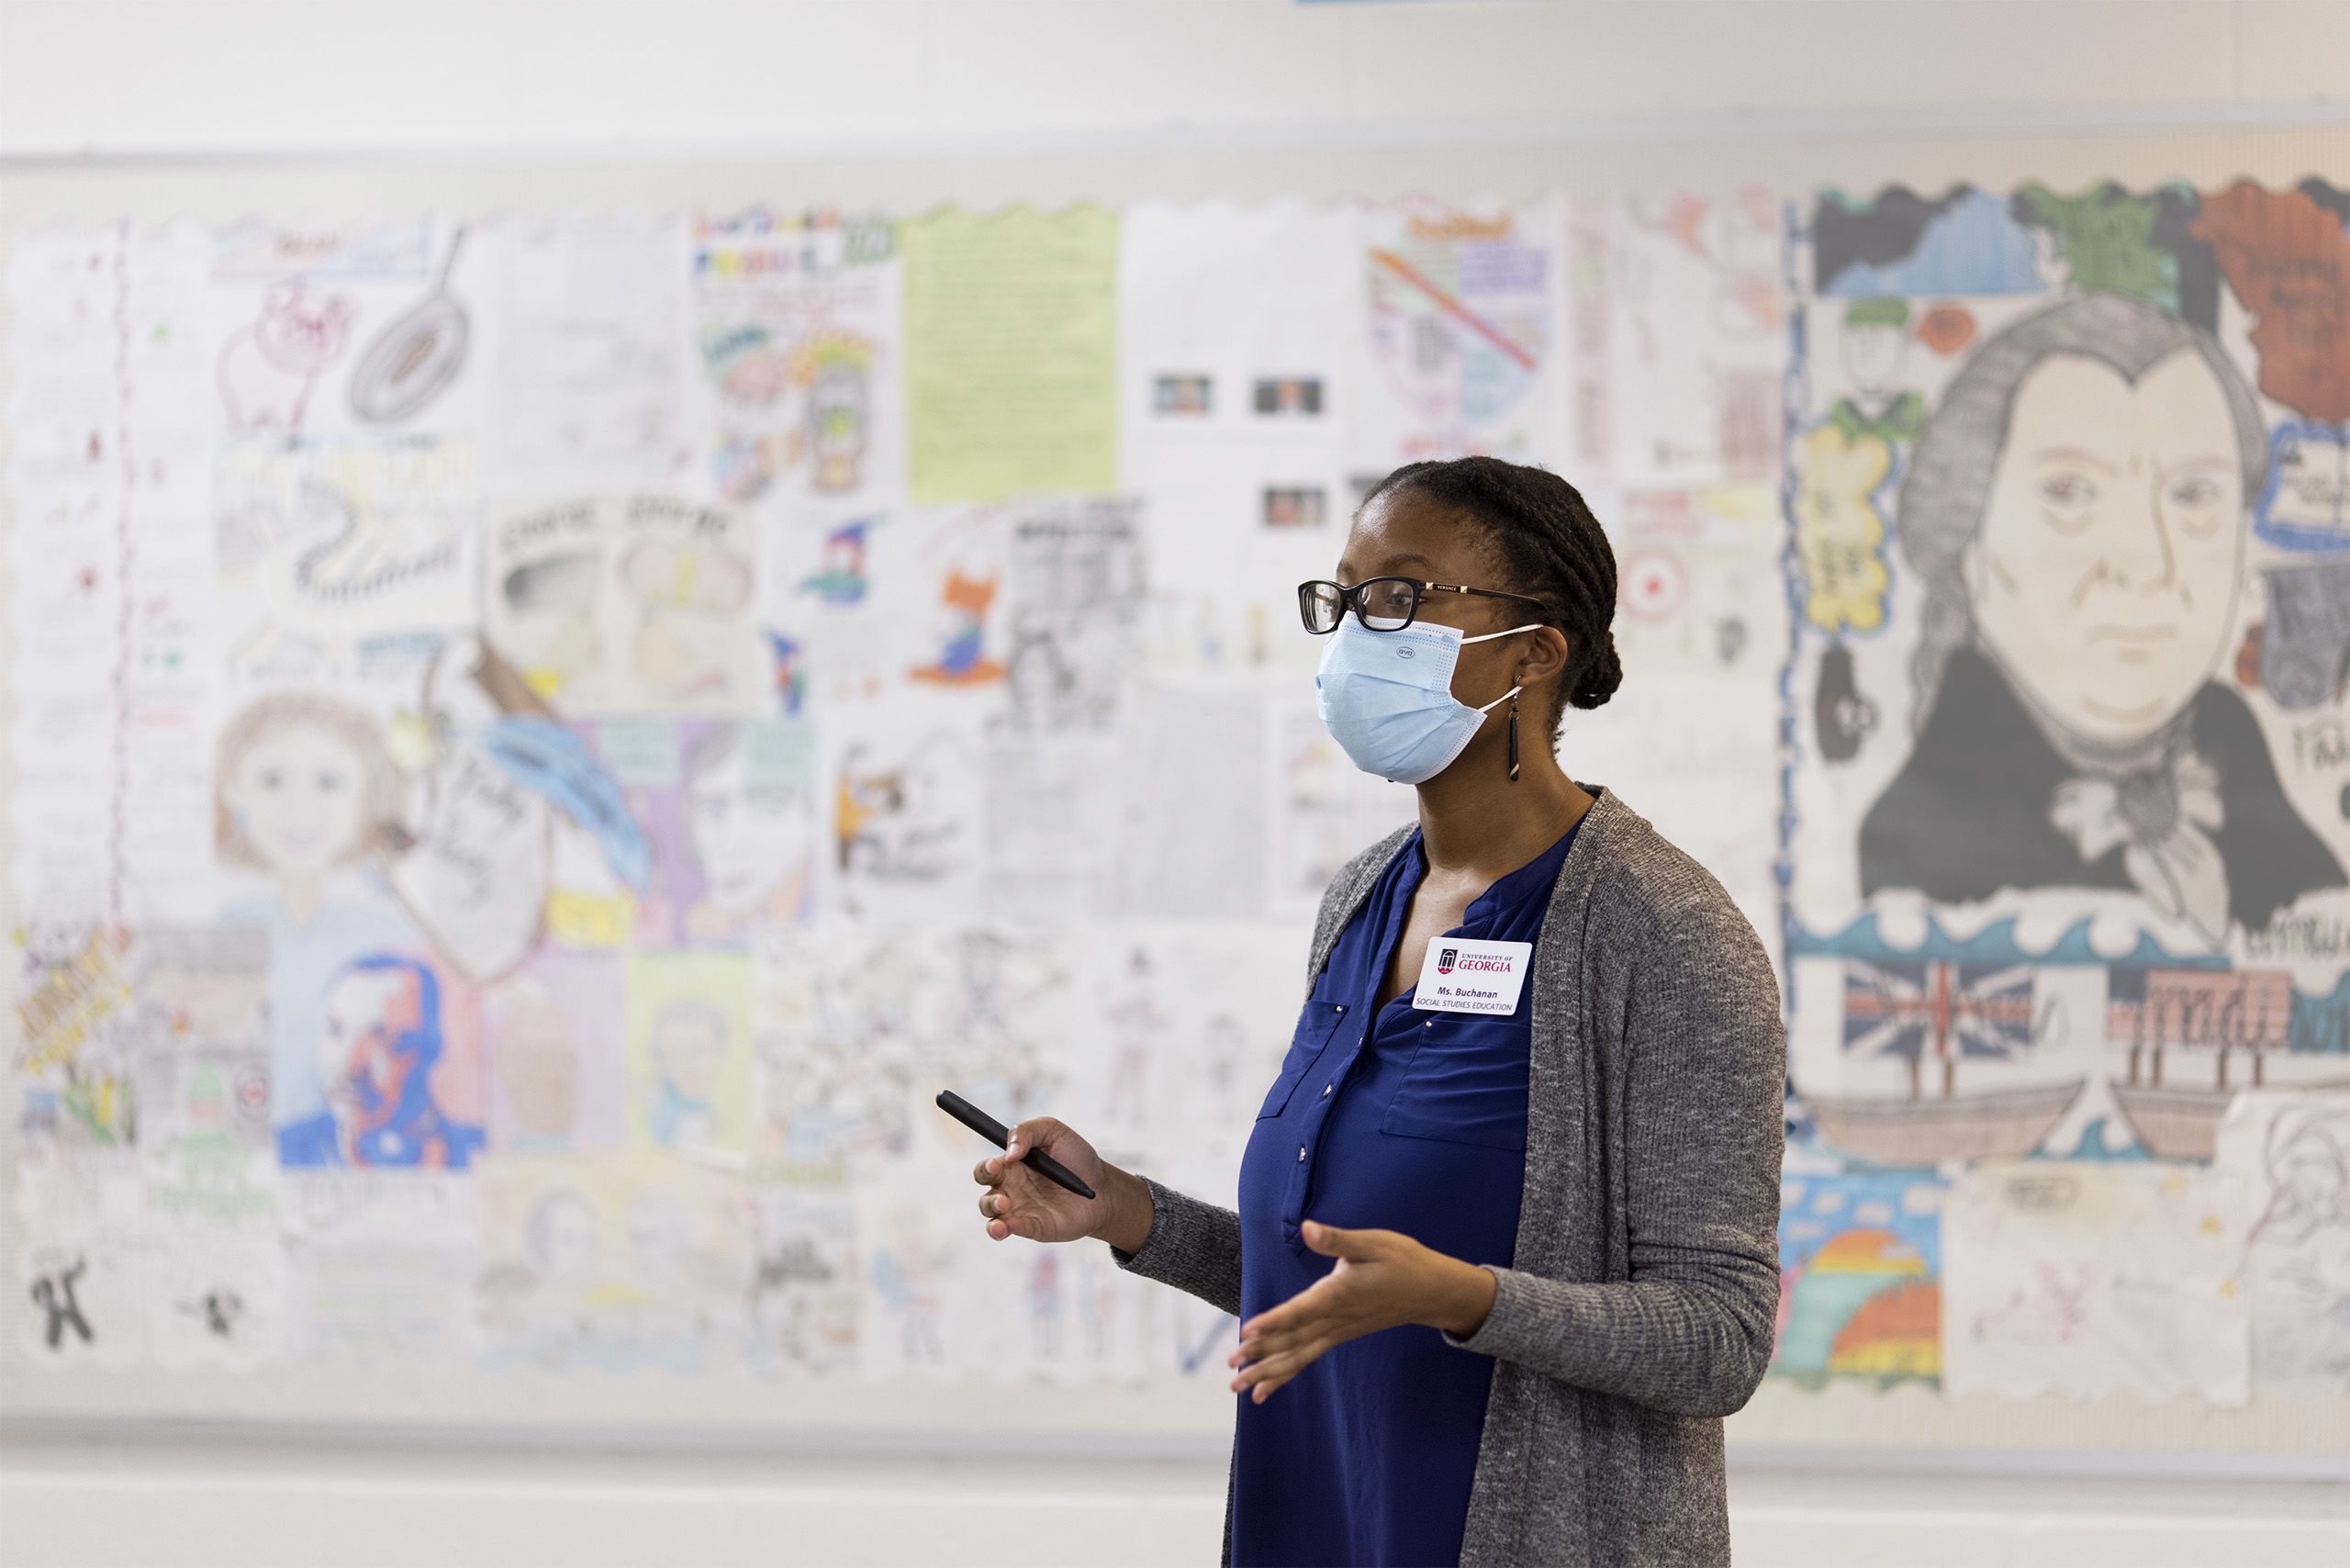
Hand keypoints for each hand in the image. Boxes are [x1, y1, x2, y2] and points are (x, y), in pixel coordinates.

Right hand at [971, 1117, 1147, 1249]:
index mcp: (1013, 1164)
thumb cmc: (1077, 1158)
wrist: (1103, 1189)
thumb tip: (1009, 1152)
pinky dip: (1004, 1228)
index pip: (989, 1166)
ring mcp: (1019, 1209)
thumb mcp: (1054, 1131)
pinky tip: (1005, 1226)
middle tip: (999, 1177)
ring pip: (990, 1212)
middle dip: (984, 1183)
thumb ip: (1027, 1132)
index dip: (987, 1166)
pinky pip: (1011, 1229)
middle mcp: (1011, 1187)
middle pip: (984, 1187)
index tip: (997, 1163)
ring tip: (1004, 1204)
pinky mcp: (1031, 1227)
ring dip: (991, 1207)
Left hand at [1228, 1220, 1498, 1402]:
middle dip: (1262, 1356)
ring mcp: (1338, 1330)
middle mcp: (1336, 1318)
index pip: (1301, 1311)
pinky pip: (1309, 1355)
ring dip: (1269, 1371)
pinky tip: (1268, 1386)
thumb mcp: (1372, 1242)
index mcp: (1340, 1294)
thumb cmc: (1403, 1261)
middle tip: (1232, 1371)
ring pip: (1299, 1354)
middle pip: (1293, 1341)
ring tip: (1239, 1387)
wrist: (1433, 1292)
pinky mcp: (1341, 1334)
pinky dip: (1287, 1370)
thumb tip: (1308, 1228)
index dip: (1274, 1322)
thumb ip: (1337, 1239)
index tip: (1248, 1332)